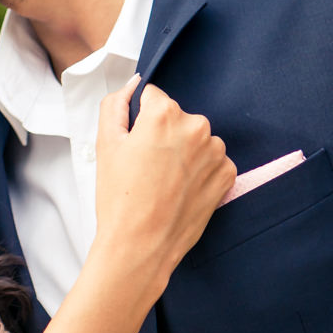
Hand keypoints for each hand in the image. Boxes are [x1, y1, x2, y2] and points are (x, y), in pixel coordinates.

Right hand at [87, 78, 235, 287]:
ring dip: (183, 152)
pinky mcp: (227, 174)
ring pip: (195, 138)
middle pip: (176, 117)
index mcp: (164, 114)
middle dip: (163, 135)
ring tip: (163, 181)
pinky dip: (198, 171)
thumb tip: (132, 86)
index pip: (153, 97)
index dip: (140, 120)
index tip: (135, 144)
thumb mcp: (105, 145)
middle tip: (146, 167)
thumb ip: (115, 105)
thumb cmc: (120, 200)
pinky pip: (212, 160)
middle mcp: (195, 127)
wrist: (141, 246)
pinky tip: (180, 189)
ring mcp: (215, 151)